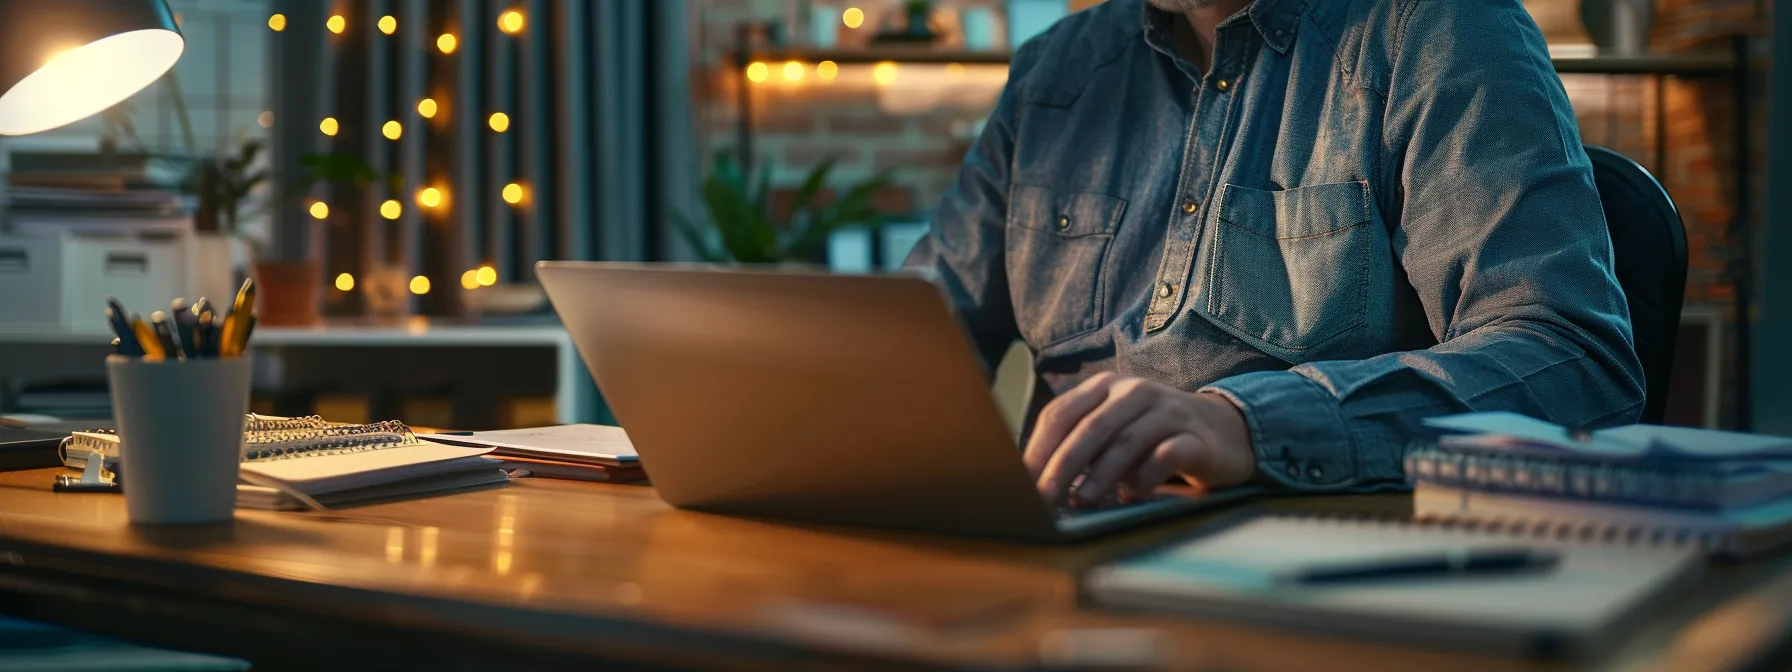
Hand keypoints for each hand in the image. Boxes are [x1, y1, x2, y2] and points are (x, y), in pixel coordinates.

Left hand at [1022, 373, 1254, 504]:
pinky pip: (1166, 455)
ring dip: (1101, 474)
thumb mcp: (1113, 430)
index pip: (1062, 412)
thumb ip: (1080, 445)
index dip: (1038, 448)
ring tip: (1083, 500)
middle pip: (1090, 427)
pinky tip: (1132, 494)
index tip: (1021, 480)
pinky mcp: (1195, 438)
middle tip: (1045, 498)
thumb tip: (1035, 480)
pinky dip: (1145, 477)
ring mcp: (1168, 412)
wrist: (1222, 431)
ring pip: (1127, 440)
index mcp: (1106, 387)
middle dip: (1062, 465)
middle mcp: (1135, 392)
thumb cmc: (1152, 435)